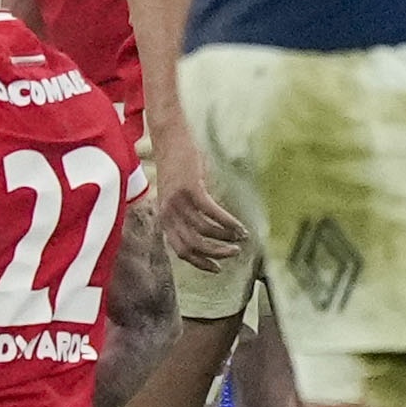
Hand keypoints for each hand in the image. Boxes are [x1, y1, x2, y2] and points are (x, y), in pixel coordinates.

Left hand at [151, 125, 244, 268]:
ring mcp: (177, 201)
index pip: (180, 250)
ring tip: (241, 237)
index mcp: (164, 218)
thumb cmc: (177, 167)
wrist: (169, 138)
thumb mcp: (176, 196)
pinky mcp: (189, 188)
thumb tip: (208, 234)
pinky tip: (240, 226)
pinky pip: (211, 212)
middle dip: (216, 254)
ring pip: (204, 231)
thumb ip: (185, 214)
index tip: (218, 268)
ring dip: (226, 238)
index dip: (200, 262)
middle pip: (193, 245)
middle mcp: (168, 213)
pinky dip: (228, 222)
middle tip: (235, 253)